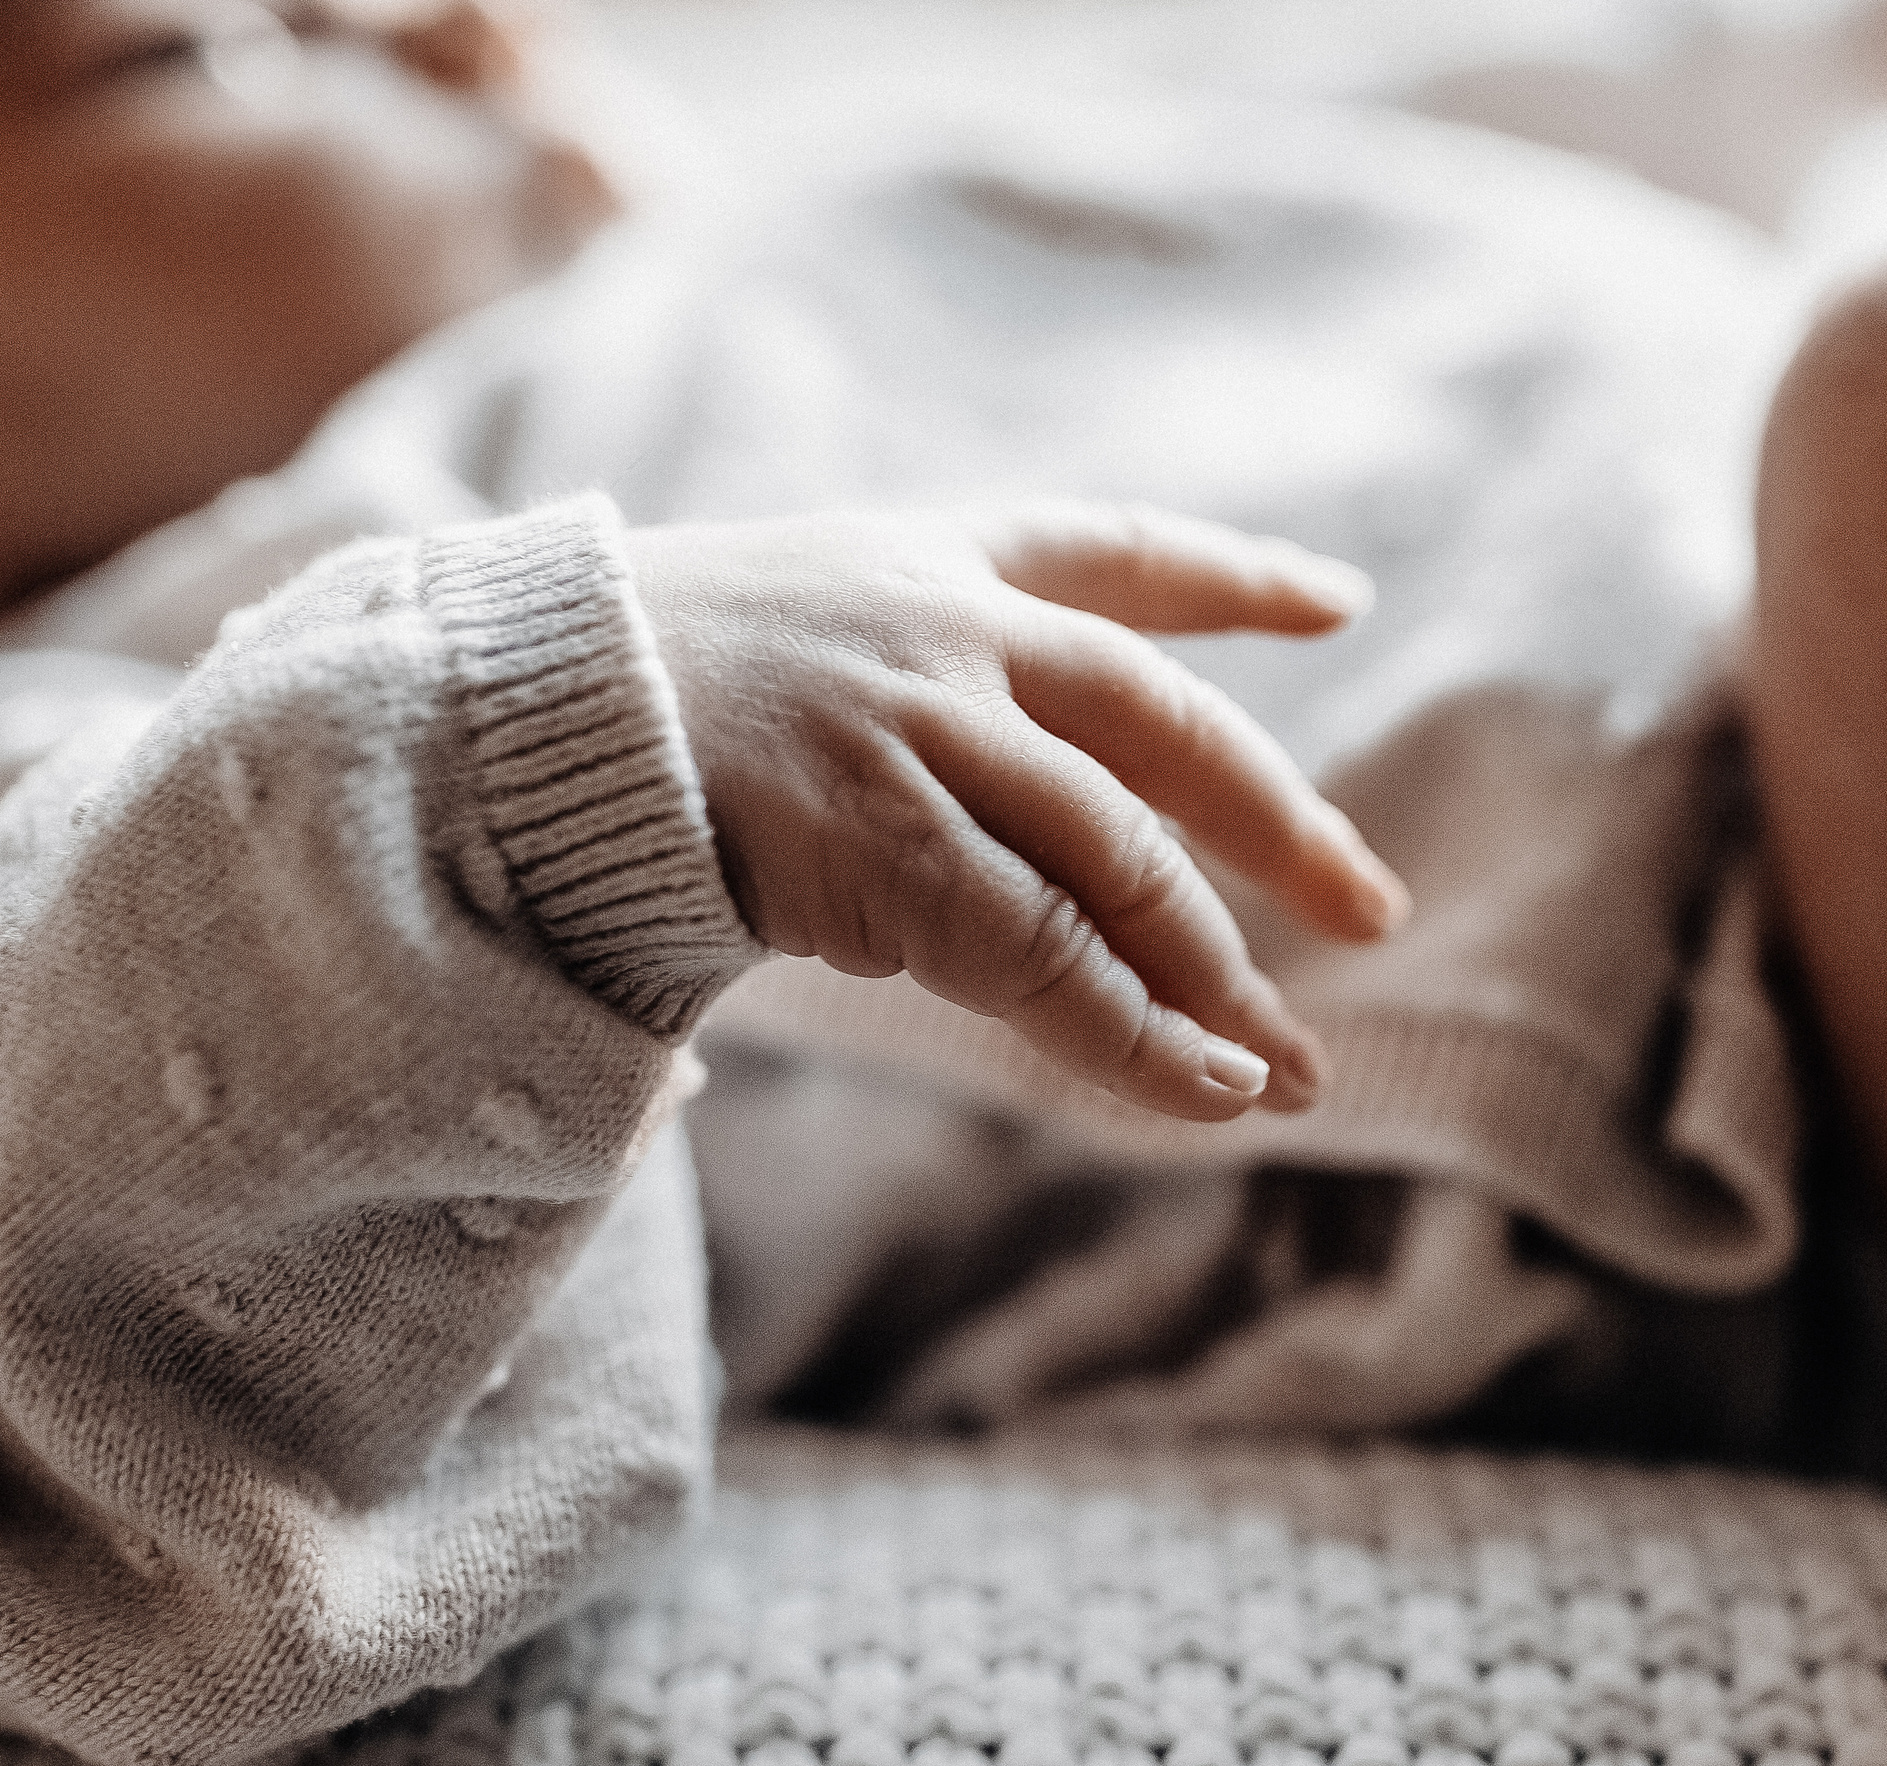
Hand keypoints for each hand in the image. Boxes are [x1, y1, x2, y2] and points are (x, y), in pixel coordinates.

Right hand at [631, 501, 1410, 1122]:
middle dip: (1284, 828)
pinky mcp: (888, 843)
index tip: (1334, 600)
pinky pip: (1047, 959)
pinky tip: (1206, 1093)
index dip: (1234, 577)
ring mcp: (925, 733)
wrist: (514, 717)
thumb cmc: (626, 693)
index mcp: (927, 558)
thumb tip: (996, 787)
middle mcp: (950, 630)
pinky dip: (1134, 1037)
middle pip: (1170, 730)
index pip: (1115, 552)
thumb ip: (896, 672)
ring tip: (1285, 1069)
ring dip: (1214, 977)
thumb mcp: (781, 624)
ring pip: (1118, 866)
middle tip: (1373, 910)